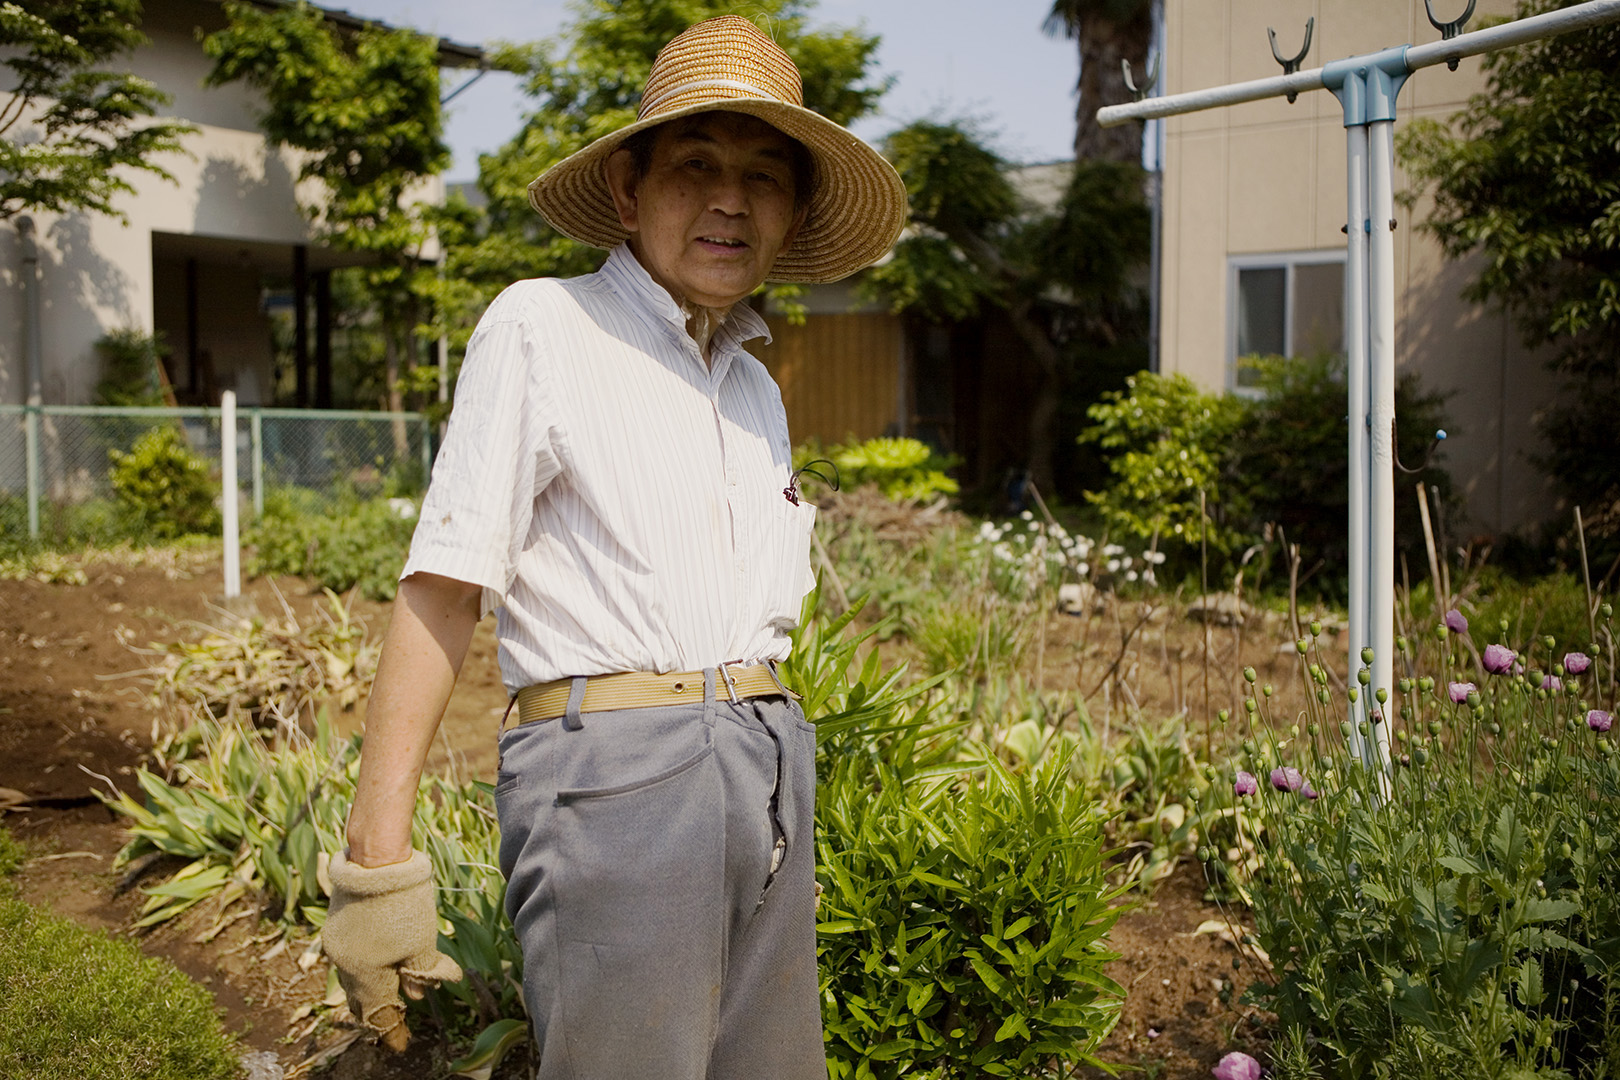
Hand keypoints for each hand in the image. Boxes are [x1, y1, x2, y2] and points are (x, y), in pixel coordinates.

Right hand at [321, 850, 463, 1050]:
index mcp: (363, 974)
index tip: (400, 1045)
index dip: (391, 1030)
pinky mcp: (337, 923)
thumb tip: (424, 992)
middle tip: (394, 1021)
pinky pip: (350, 956)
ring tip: (387, 994)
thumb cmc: (402, 903)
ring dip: (371, 987)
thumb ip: (423, 972)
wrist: (376, 858)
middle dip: (377, 1011)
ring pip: (353, 976)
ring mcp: (336, 942)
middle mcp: (343, 962)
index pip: (378, 1013)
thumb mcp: (422, 942)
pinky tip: (377, 961)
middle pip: (360, 998)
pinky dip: (365, 965)